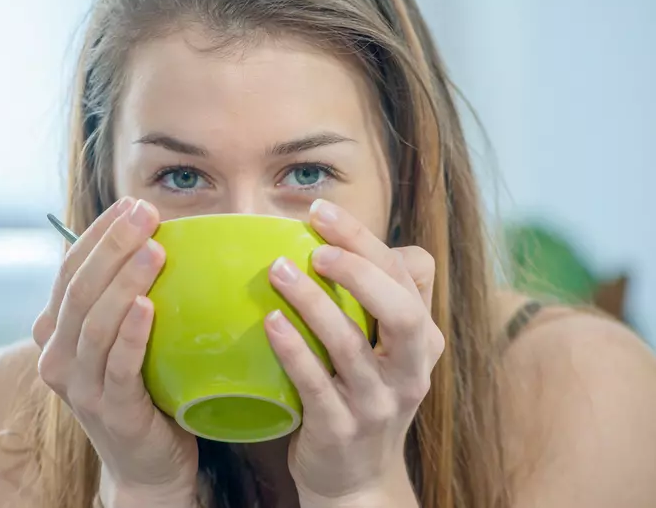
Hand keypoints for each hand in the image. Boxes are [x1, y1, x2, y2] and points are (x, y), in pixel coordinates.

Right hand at [33, 198, 198, 507]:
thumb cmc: (141, 388)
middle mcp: (57, 356)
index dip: (97, 235)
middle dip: (113, 246)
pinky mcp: (110, 410)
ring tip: (154, 249)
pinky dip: (131, 334)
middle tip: (146, 213)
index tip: (131, 204)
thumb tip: (155, 236)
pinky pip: (118, 366)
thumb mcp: (122, 339)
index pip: (69, 271)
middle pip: (79, 289)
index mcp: (55, 332)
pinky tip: (149, 306)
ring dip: (124, 281)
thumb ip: (122, 297)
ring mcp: (80, 386)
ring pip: (94, 323)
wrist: (147, 463)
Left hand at [265, 199, 442, 506]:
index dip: (367, 239)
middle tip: (314, 244)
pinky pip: (315, 384)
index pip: (409, 275)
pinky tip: (269, 322)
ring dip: (313, 303)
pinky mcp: (341, 429)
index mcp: (421, 340)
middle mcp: (409, 370)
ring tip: (277, 271)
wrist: (356, 479)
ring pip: (351, 344)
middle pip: (400, 310)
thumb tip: (341, 238)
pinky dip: (293, 350)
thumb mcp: (386, 350)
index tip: (321, 211)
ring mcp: (377, 403)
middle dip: (358, 268)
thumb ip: (378, 299)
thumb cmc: (362, 394)